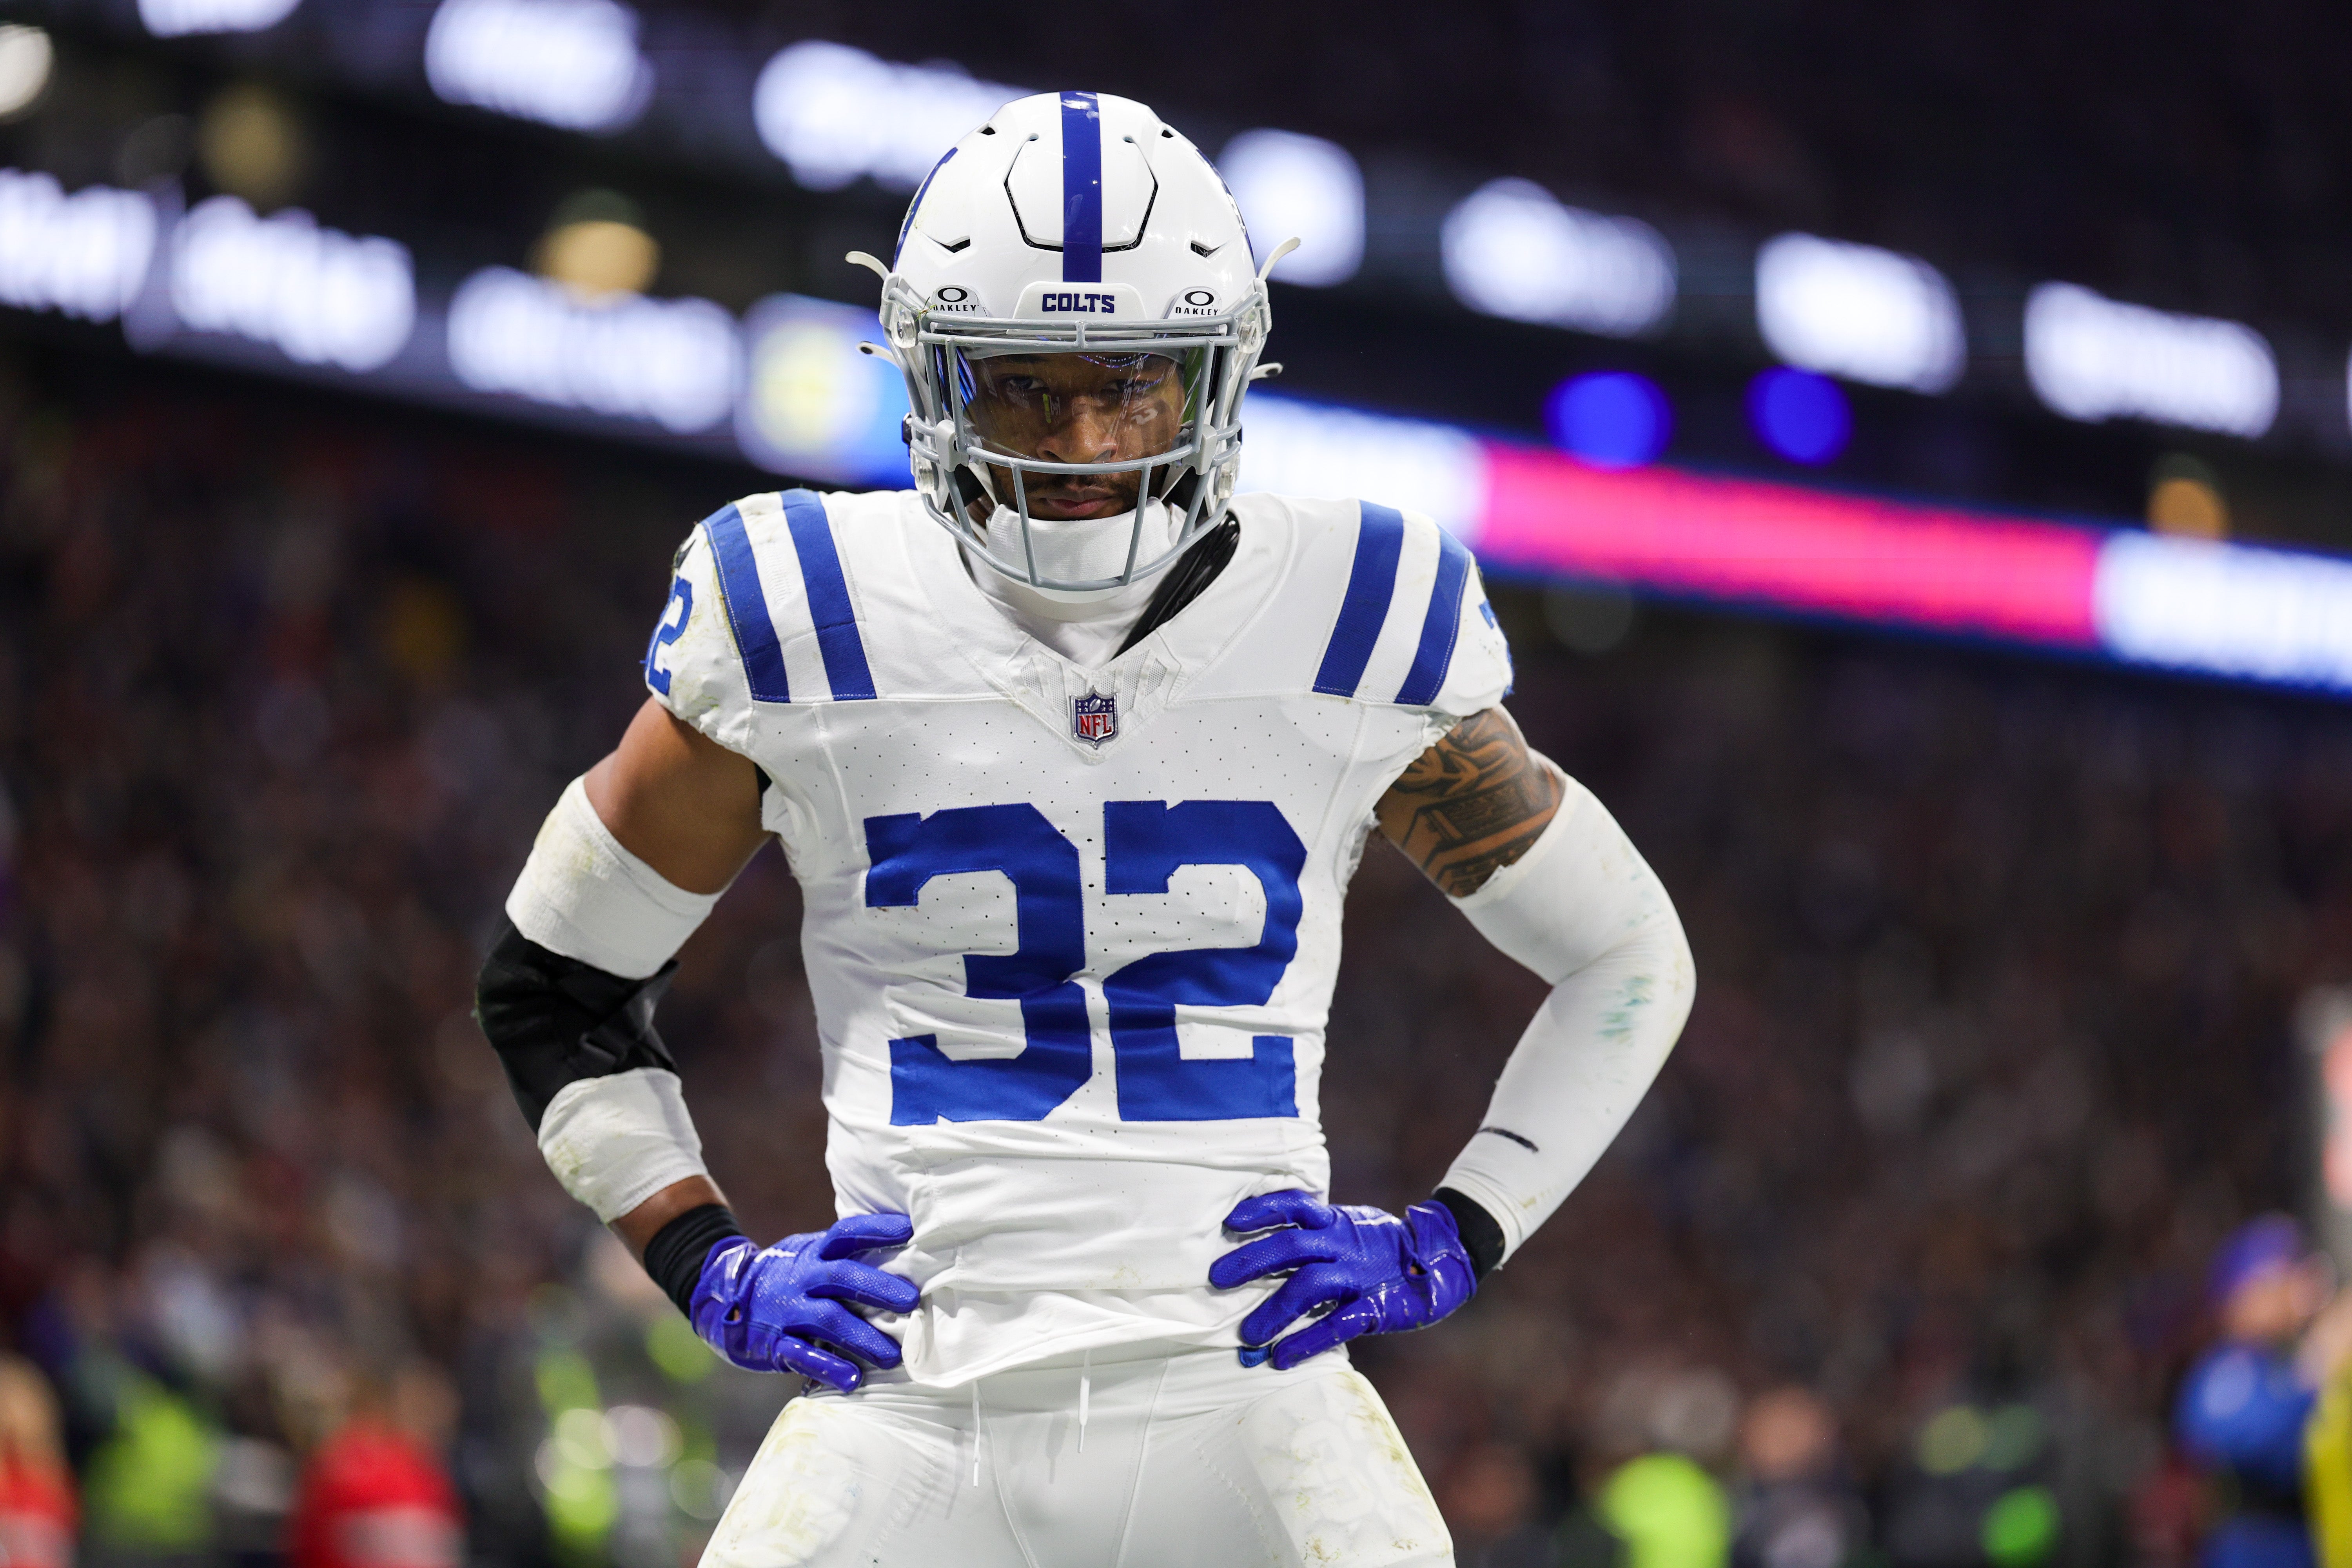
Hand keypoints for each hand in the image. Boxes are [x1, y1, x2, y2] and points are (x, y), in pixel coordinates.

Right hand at [689, 1214, 919, 1391]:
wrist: (723, 1300)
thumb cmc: (786, 1278)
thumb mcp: (807, 1256)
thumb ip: (842, 1257)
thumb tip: (902, 1253)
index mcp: (813, 1253)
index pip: (846, 1233)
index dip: (876, 1229)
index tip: (909, 1230)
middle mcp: (802, 1278)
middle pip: (842, 1277)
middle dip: (878, 1287)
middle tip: (912, 1300)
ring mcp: (787, 1311)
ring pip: (828, 1320)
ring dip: (863, 1337)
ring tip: (893, 1356)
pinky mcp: (775, 1343)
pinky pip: (803, 1355)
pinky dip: (829, 1367)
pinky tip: (852, 1380)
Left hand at [1208, 1191, 1475, 1369]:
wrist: (1443, 1261)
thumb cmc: (1383, 1248)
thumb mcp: (1350, 1228)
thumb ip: (1315, 1234)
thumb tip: (1264, 1248)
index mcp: (1334, 1222)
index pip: (1293, 1205)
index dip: (1261, 1211)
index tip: (1230, 1222)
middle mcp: (1343, 1244)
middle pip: (1290, 1247)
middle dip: (1251, 1262)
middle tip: (1216, 1279)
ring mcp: (1359, 1275)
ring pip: (1308, 1287)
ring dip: (1274, 1311)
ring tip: (1247, 1337)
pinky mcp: (1375, 1306)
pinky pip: (1337, 1324)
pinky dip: (1306, 1341)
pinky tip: (1281, 1358)